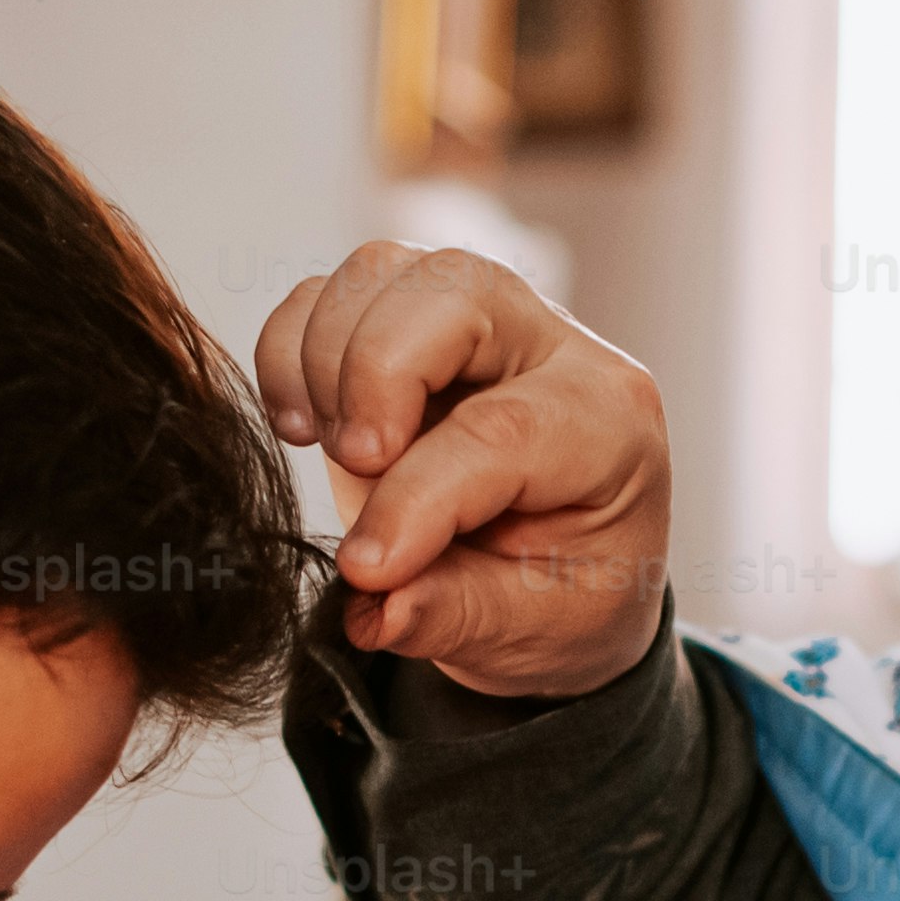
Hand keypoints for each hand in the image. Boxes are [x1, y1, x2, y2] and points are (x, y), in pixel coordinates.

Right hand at [252, 239, 673, 697]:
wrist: (557, 571)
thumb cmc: (561, 594)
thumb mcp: (533, 628)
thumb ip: (454, 616)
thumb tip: (374, 610)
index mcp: (607, 422)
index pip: (502, 427)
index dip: (418, 495)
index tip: (366, 566)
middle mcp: (549, 344)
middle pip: (451, 291)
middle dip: (374, 375)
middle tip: (359, 467)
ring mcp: (475, 318)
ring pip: (383, 272)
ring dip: (327, 361)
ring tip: (336, 454)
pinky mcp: (407, 321)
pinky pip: (328, 291)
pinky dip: (291, 350)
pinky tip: (303, 428)